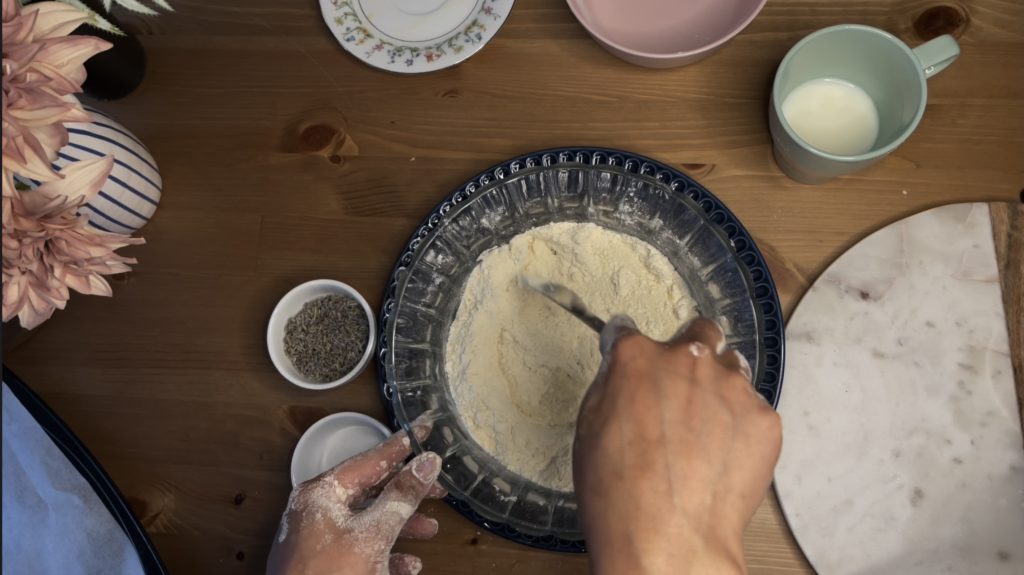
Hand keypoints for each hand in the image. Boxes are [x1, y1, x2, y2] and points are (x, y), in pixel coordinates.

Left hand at [267, 420, 446, 574]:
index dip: (400, 447)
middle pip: (369, 492)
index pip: (368, 460)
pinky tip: (408, 565)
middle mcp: (315, 513)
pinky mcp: (322, 568)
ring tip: (429, 529)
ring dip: (400, 526)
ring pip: (367, 523)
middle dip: (405, 493)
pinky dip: (385, 555)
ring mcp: (316, 542)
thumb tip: (425, 462)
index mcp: (320, 495)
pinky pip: (359, 551)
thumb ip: (401, 496)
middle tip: (436, 487)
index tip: (423, 431)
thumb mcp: (372, 535)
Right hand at [573, 317, 781, 574]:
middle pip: (699, 333)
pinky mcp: (764, 418)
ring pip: (732, 369)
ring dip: (719, 386)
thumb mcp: (589, 429)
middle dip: (691, 352)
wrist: (668, 538)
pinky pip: (754, 410)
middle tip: (681, 390)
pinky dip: (740, 427)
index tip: (633, 363)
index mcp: (637, 357)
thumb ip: (612, 387)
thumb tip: (622, 373)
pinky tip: (722, 458)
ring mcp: (731, 387)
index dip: (629, 351)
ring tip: (705, 429)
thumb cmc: (619, 493)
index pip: (630, 332)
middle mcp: (688, 359)